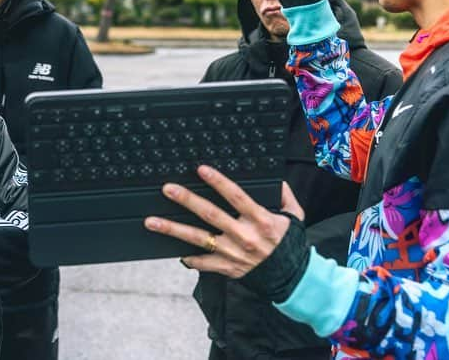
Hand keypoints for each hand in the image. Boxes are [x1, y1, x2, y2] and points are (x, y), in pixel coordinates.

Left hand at [144, 165, 303, 278]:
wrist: (293, 278)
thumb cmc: (291, 245)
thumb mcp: (295, 216)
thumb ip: (284, 195)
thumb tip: (276, 179)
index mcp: (261, 220)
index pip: (236, 196)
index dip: (218, 182)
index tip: (201, 170)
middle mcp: (244, 236)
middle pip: (210, 214)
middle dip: (187, 200)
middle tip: (168, 189)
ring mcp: (233, 253)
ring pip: (198, 239)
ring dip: (173, 229)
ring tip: (153, 221)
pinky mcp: (227, 268)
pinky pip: (203, 263)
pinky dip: (188, 258)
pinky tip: (173, 250)